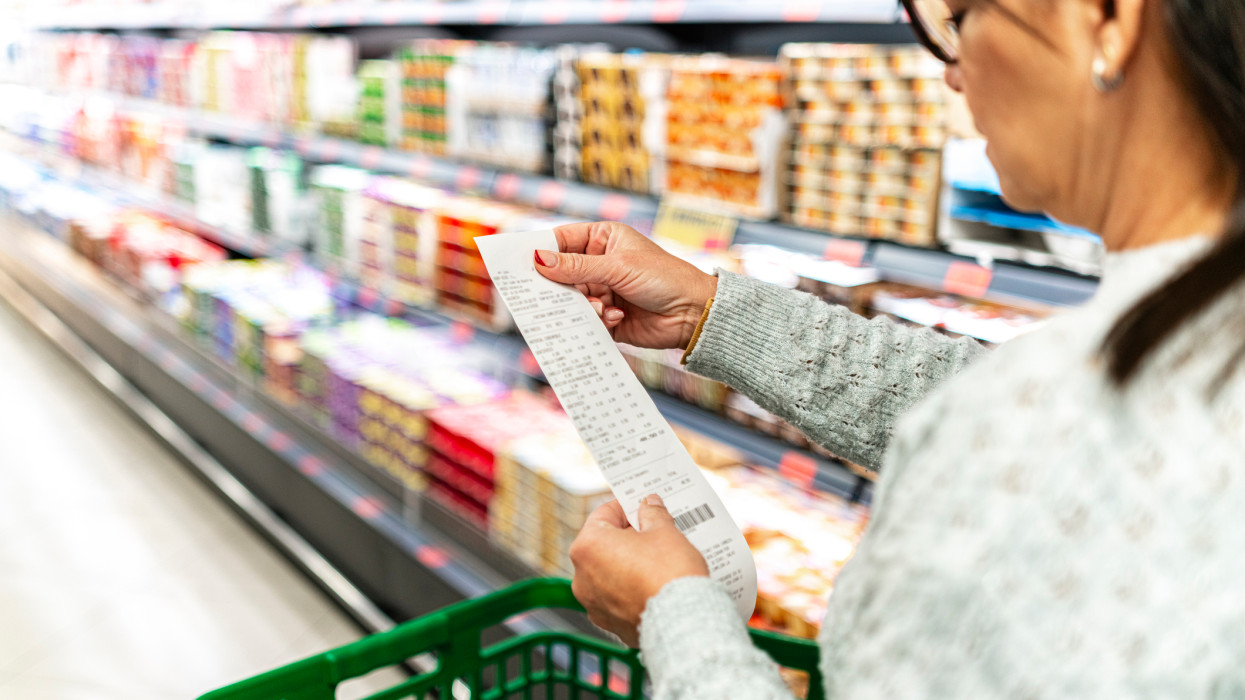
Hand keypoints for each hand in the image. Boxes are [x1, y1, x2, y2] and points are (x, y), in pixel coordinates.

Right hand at [535, 222, 717, 349]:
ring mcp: (602, 291)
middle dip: (559, 285)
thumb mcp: (618, 267)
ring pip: (572, 299)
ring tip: (599, 307)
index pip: (562, 240)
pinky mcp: (606, 318)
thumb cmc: (664, 278)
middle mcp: (600, 264)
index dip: (541, 250)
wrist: (692, 314)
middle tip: (549, 294)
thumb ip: (576, 267)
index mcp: (603, 239)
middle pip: (561, 273)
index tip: (520, 261)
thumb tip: (539, 259)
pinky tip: (615, 318)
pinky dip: (595, 320)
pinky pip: (585, 320)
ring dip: (582, 305)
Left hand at [569, 495, 709, 646]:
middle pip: (603, 544)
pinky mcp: (608, 623)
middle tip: (654, 533)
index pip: (604, 513)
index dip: (627, 507)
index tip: (642, 507)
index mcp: (588, 546)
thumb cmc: (670, 575)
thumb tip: (649, 505)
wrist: (683, 622)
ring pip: (608, 572)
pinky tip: (653, 585)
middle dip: (628, 537)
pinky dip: (630, 590)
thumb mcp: (665, 532)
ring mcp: (593, 603)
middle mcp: (581, 576)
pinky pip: (616, 598)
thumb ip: (653, 514)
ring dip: (627, 564)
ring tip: (657, 561)